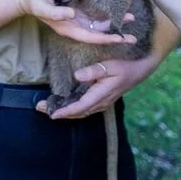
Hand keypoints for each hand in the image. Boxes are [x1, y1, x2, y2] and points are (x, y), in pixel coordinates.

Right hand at [16, 0, 137, 46]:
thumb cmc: (34, 0)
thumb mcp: (42, 6)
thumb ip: (55, 12)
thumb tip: (71, 16)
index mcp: (69, 28)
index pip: (91, 36)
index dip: (105, 38)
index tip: (120, 39)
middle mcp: (76, 25)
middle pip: (99, 33)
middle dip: (116, 35)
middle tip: (134, 38)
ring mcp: (78, 18)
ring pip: (100, 23)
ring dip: (115, 22)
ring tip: (131, 18)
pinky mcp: (79, 9)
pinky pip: (96, 13)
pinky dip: (107, 13)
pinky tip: (118, 9)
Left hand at [36, 54, 151, 119]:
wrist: (140, 71)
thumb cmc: (125, 66)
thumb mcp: (110, 65)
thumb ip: (94, 71)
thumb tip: (77, 76)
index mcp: (102, 94)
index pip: (81, 107)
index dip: (66, 111)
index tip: (52, 114)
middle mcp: (101, 102)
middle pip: (78, 113)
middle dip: (59, 112)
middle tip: (40, 108)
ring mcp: (102, 103)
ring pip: (80, 112)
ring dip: (64, 111)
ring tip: (47, 107)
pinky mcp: (101, 101)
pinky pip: (84, 109)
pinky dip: (72, 109)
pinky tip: (63, 105)